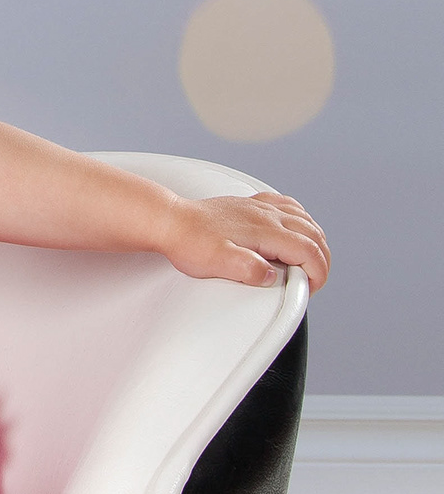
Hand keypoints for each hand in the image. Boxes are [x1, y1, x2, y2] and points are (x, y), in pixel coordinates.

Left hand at [159, 187, 328, 292]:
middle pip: (314, 234)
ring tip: (310, 262)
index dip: (318, 273)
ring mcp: (260, 207)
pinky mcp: (251, 204)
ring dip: (315, 241)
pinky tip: (296, 230)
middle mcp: (267, 214)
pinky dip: (302, 220)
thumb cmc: (190, 241)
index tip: (310, 289)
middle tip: (313, 281)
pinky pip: (288, 206)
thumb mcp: (216, 262)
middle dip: (322, 260)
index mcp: (264, 229)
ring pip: (305, 219)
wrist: (171, 220)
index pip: (309, 250)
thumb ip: (246, 269)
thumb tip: (270, 276)